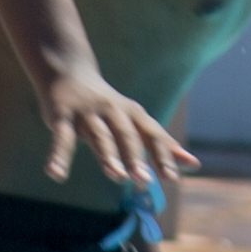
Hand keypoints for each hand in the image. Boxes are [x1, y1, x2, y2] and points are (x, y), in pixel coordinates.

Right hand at [36, 68, 194, 199]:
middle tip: (144, 180)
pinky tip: (56, 174)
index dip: (163, 155)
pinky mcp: (62, 115)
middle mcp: (113, 111)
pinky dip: (58, 156)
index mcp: (132, 114)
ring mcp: (87, 113)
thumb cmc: (107, 106)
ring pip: (100, 136)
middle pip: (127, 135)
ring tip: (116, 176)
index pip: (152, 135)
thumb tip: (194, 165)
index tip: (173, 177)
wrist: (68, 71)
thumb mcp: (136, 121)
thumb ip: (162, 144)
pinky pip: (62, 138)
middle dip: (136, 157)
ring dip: (108, 156)